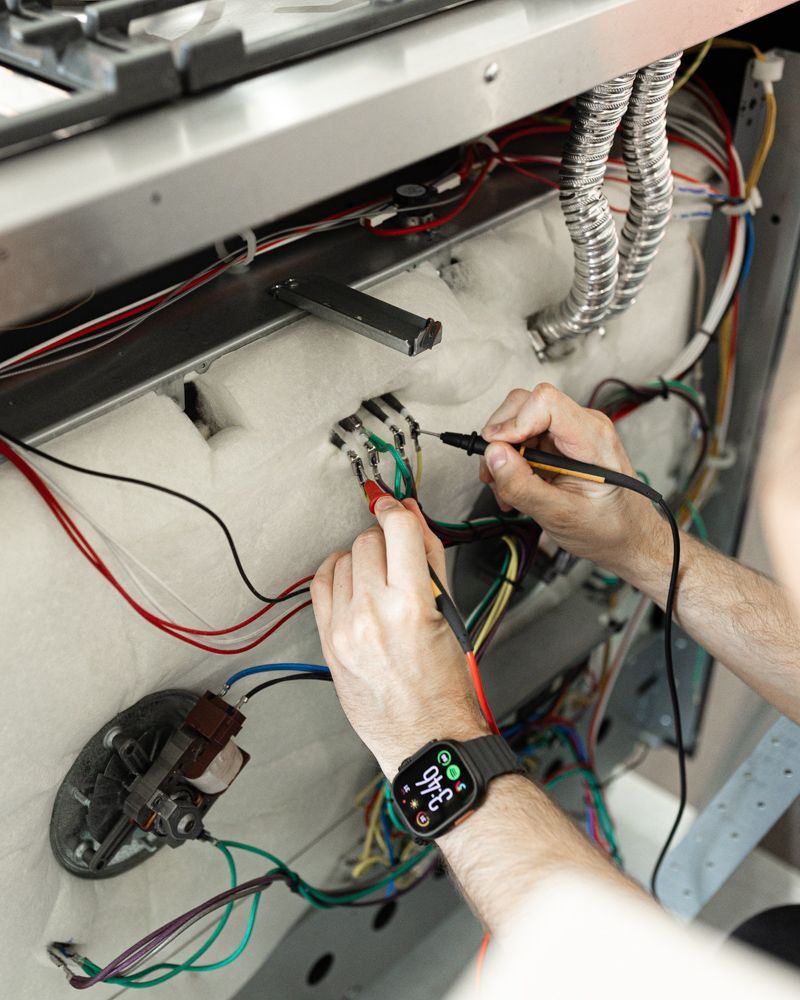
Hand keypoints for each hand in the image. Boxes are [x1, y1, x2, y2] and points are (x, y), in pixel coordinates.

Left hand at [311, 497, 489, 776]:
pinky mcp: (328, 643)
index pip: (398, 529)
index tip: (393, 504)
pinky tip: (350, 582)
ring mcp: (346, 629)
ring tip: (379, 579)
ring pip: (343, 560)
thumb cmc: (445, 685)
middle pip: (368, 541)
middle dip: (384, 541)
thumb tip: (412, 515)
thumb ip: (430, 558)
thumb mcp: (450, 614)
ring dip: (362, 559)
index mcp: (413, 605)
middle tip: (398, 557)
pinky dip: (335, 574)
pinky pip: (320, 586)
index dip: (396, 508)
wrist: (424, 736)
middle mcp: (374, 613)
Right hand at [479, 383, 665, 577]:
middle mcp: (582, 426)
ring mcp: (568, 432)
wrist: (627, 537)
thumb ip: (524, 486)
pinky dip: (509, 461)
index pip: (545, 401)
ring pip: (517, 420)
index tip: (497, 451)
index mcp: (593, 438)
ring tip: (506, 489)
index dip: (514, 422)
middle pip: (525, 404)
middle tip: (496, 474)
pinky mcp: (558, 443)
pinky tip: (515, 486)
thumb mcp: (562, 516)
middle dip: (500, 438)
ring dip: (502, 454)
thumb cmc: (609, 528)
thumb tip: (494, 457)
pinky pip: (522, 438)